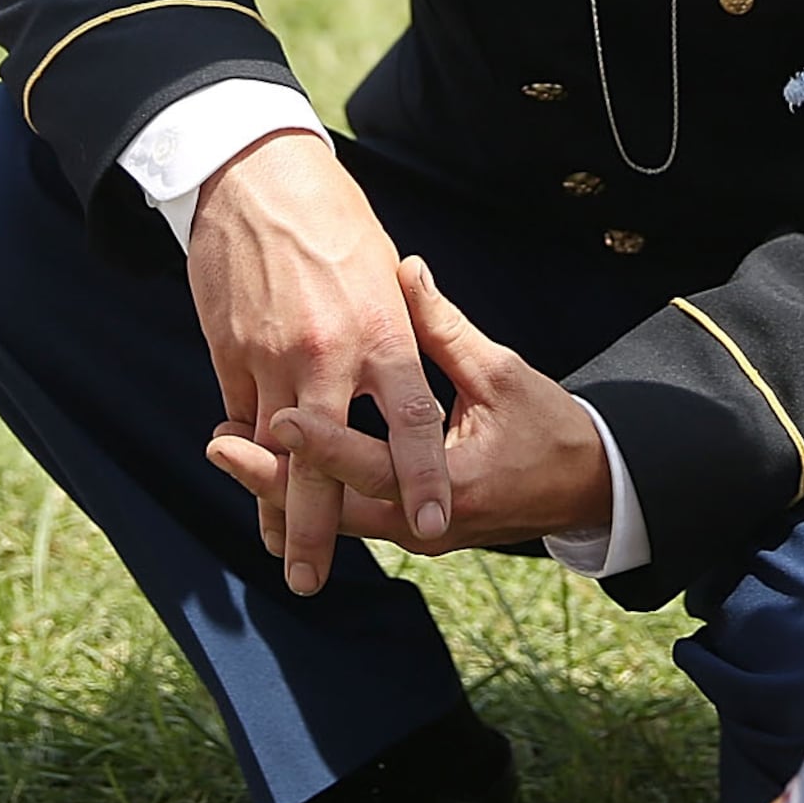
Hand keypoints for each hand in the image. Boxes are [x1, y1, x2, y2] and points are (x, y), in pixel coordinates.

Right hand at [182, 134, 450, 591]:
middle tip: (313, 581)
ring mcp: (271, 356)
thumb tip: (413, 386)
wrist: (256, 179)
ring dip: (272, 504)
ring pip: (272, 449)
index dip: (423, 477)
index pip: (410, 422)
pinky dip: (247, 452)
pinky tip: (251, 485)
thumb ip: (403, 334)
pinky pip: (240, 415)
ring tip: (277, 551)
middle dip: (319, 528)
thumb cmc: (333, 221)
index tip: (436, 525)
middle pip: (327, 460)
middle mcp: (327, 355)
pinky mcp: (230, 351)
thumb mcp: (382, 274)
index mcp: (381, 333)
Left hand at [206, 256, 615, 551]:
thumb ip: (444, 329)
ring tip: (225, 444)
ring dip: (281, 484)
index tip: (277, 417)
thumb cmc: (550, 427)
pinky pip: (348, 511)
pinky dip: (309, 487)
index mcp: (453, 486)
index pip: (373, 468)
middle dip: (272, 480)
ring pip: (334, 514)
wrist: (585, 488)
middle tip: (218, 443)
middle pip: (335, 507)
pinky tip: (269, 456)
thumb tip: (406, 270)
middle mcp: (424, 524)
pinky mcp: (407, 526)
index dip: (323, 444)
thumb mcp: (502, 373)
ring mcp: (413, 532)